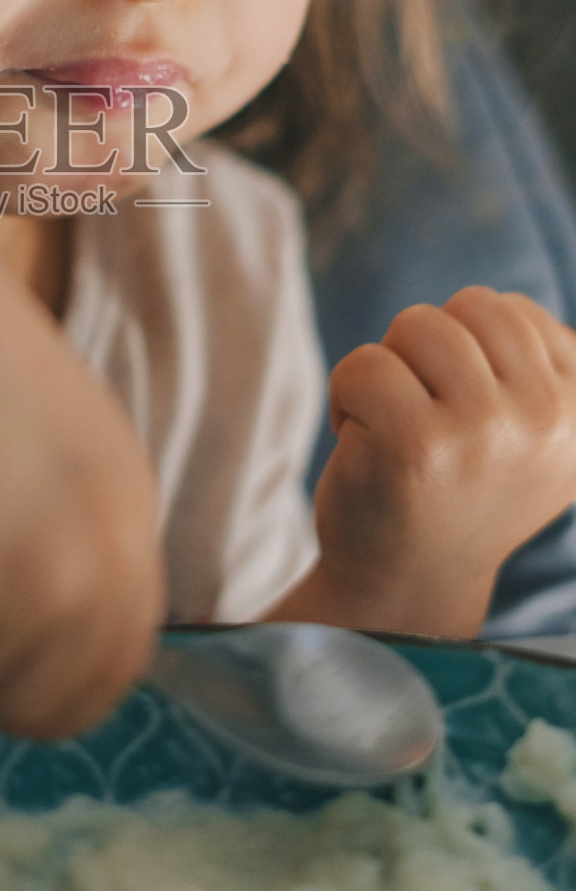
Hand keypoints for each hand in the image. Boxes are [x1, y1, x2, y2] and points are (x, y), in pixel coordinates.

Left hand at [312, 287, 575, 635]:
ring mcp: (483, 431)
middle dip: (426, 352)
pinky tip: (363, 445)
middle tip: (424, 418)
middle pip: (466, 307)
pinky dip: (345, 397)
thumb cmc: (457, 486)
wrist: (407, 583)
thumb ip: (545, 369)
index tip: (465, 419)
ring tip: (396, 428)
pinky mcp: (414, 443)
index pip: (510, 311)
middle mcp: (544, 421)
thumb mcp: (530, 434)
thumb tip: (540, 322)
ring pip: (416, 325)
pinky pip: (364, 363)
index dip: (464, 352)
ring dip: (389, 370)